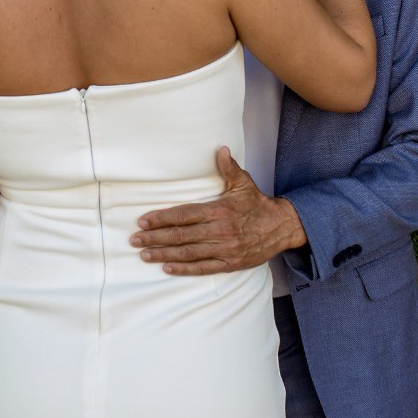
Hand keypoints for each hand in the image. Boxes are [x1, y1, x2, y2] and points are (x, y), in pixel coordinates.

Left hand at [129, 147, 306, 274]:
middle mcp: (219, 231)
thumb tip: (221, 149)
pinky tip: (167, 267)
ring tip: (145, 255)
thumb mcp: (244, 184)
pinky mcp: (229, 263)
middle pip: (180, 235)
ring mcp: (224, 249)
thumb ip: (229, 168)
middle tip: (135, 240)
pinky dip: (184, 269)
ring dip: (163, 254)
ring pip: (188, 253)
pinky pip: (202, 268)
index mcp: (219, 210)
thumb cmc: (258, 205)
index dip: (161, 218)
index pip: (184, 215)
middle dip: (155, 238)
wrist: (282, 228)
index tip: (143, 221)